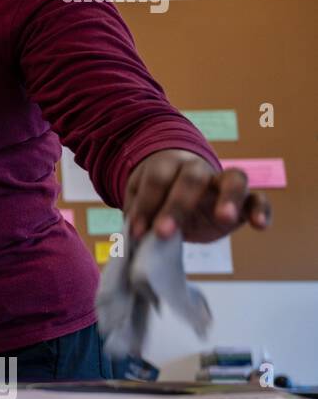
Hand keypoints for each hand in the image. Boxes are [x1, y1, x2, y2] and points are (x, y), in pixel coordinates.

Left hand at [124, 149, 270, 243]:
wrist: (176, 196)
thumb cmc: (155, 199)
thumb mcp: (140, 204)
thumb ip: (139, 213)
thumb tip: (137, 232)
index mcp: (169, 165)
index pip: (158, 178)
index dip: (146, 204)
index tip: (137, 231)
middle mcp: (199, 170)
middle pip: (193, 177)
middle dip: (177, 205)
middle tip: (163, 232)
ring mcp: (223, 184)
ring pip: (235, 178)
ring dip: (230, 197)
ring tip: (224, 217)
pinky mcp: (243, 202)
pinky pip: (258, 199)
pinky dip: (262, 210)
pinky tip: (259, 225)